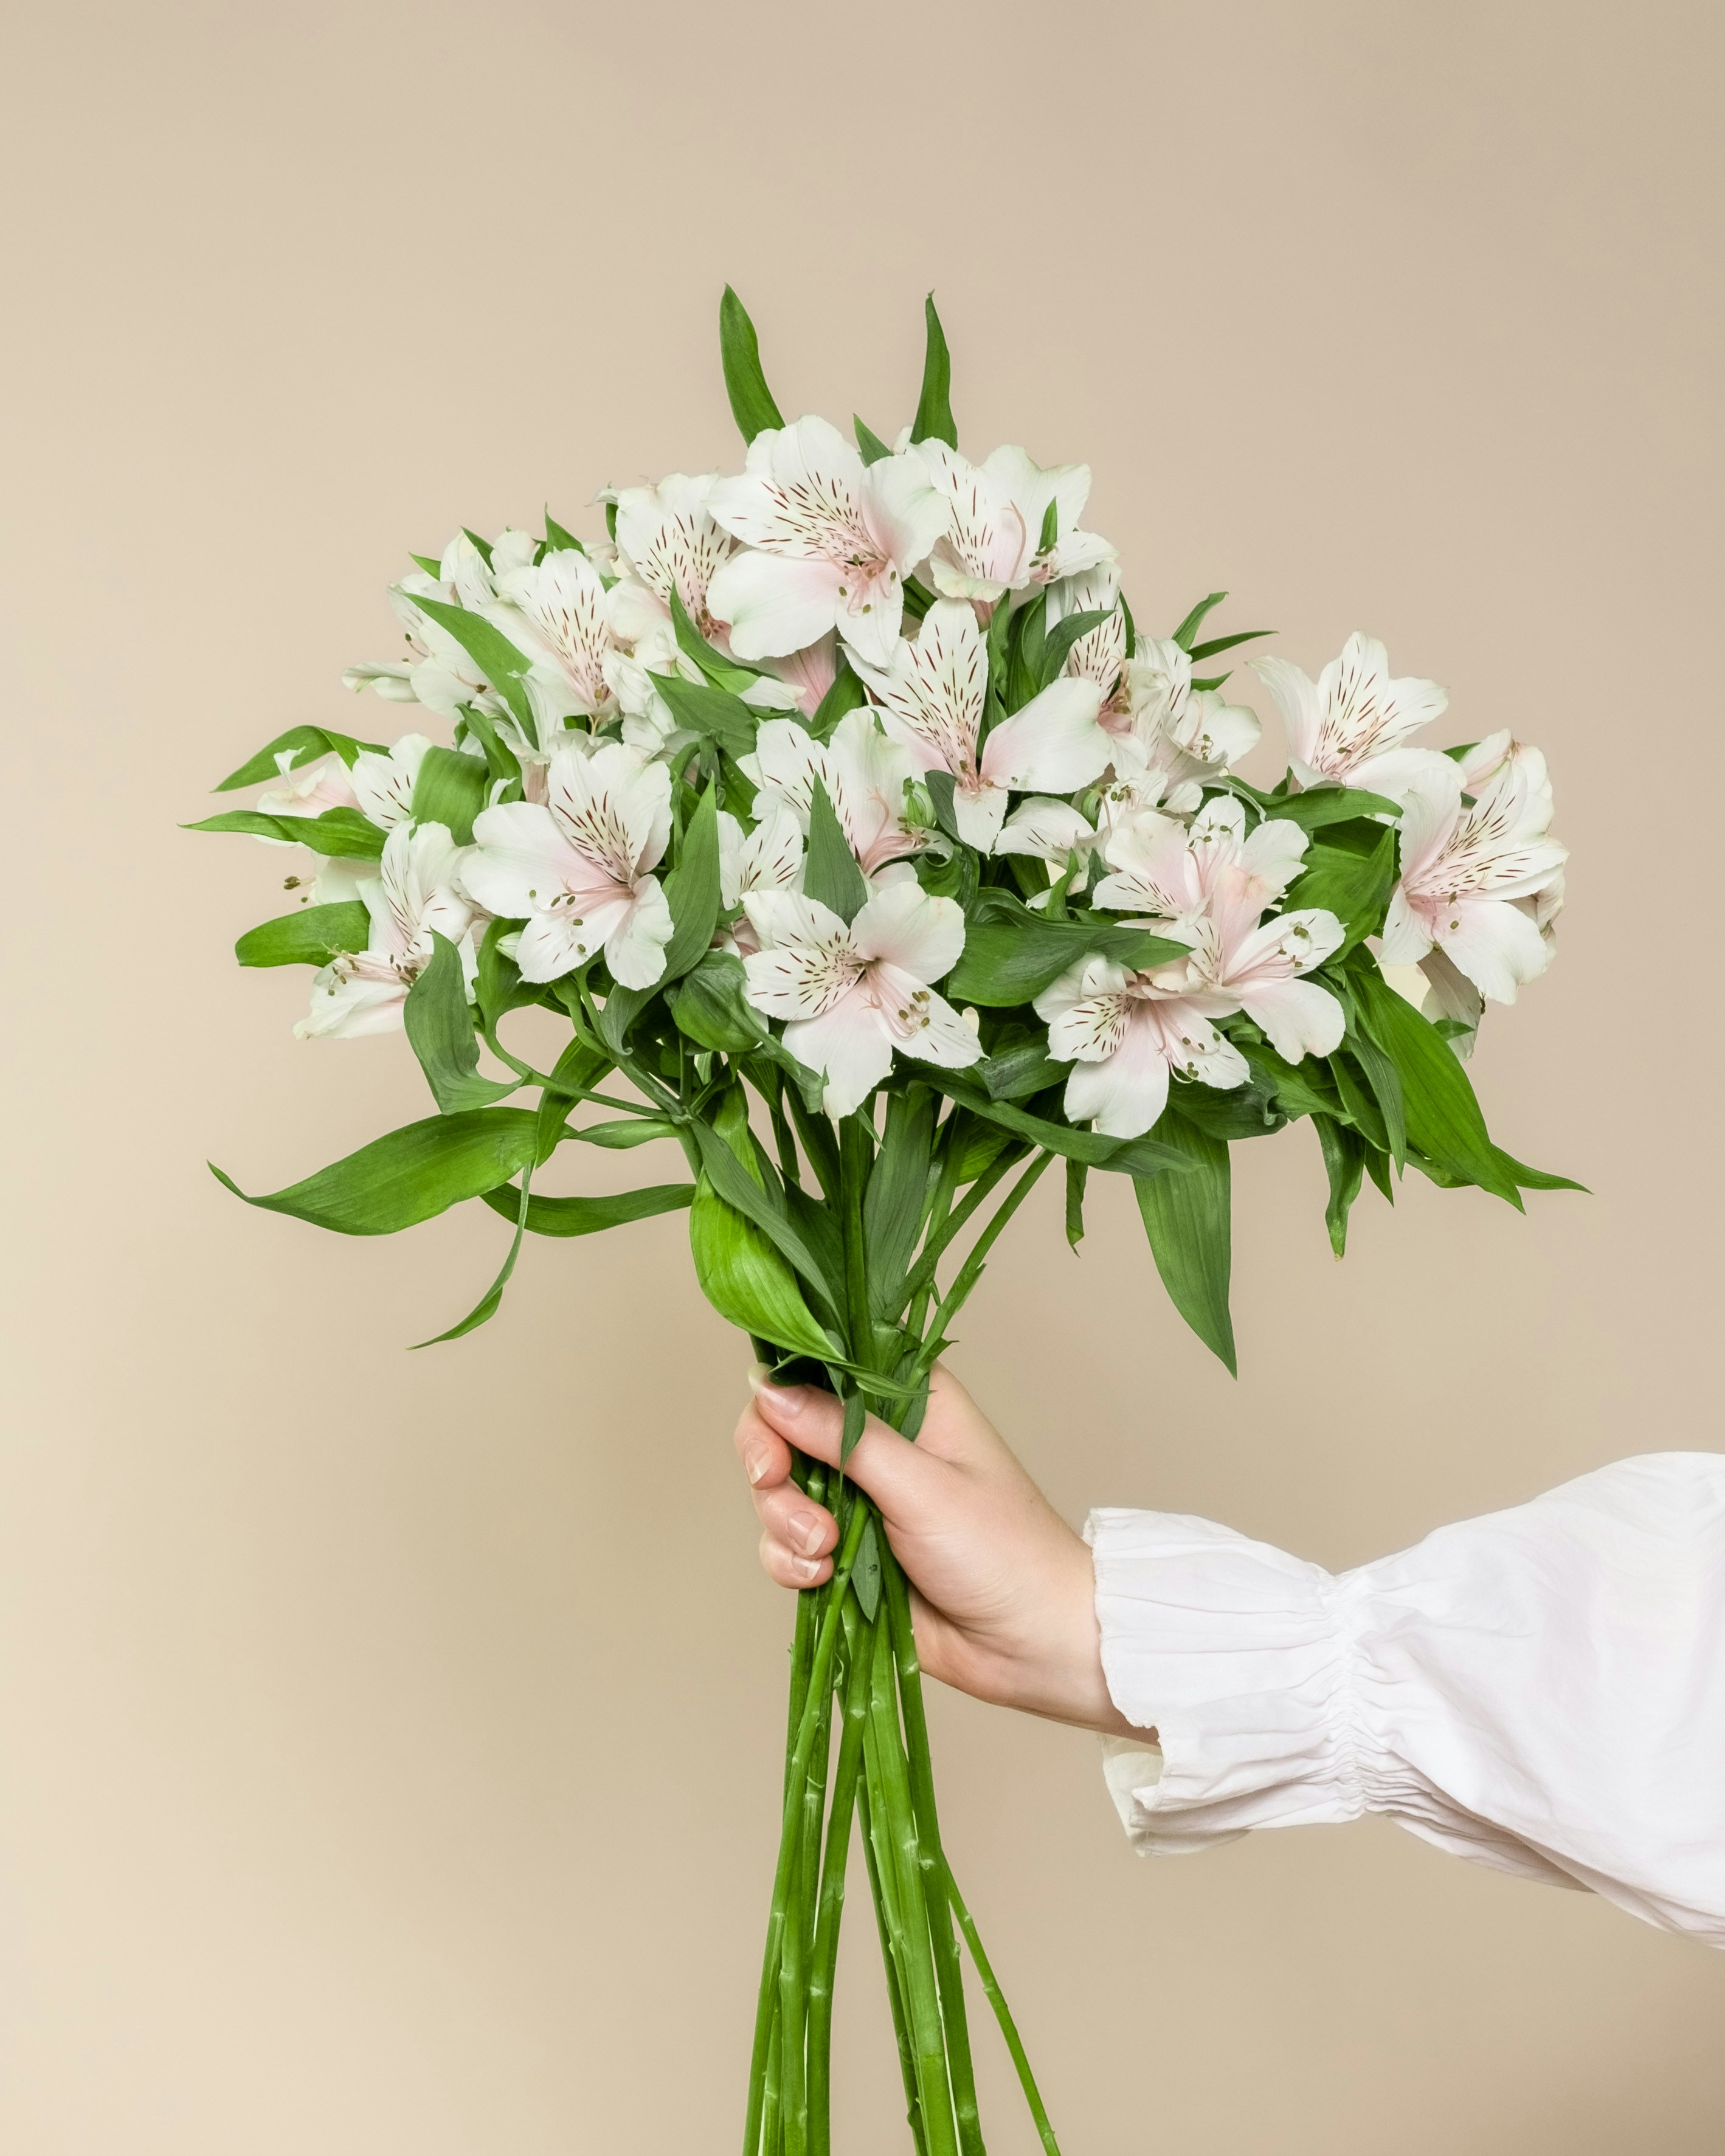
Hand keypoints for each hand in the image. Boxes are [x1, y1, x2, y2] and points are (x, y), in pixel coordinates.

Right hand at [733, 1365, 1139, 1737]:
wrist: (1031, 1645)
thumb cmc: (1001, 1549)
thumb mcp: (921, 1486)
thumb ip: (842, 1437)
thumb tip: (768, 1389)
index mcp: (907, 1399)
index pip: (821, 1368)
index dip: (780, 1394)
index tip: (773, 1436)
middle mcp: (876, 1439)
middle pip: (781, 1428)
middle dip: (773, 1467)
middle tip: (778, 1488)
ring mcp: (859, 1497)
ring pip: (778, 1491)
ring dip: (784, 1522)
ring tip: (825, 1553)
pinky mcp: (846, 1551)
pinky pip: (785, 1545)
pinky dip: (790, 1562)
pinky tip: (822, 1577)